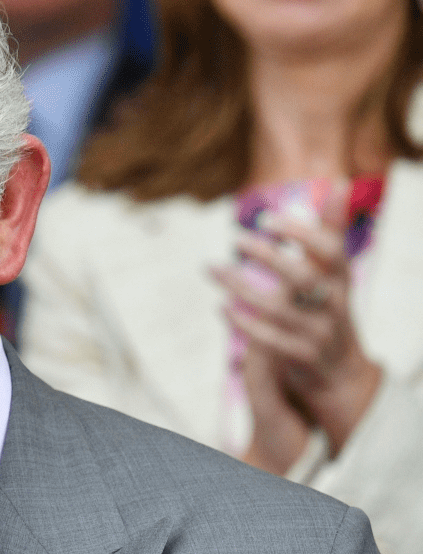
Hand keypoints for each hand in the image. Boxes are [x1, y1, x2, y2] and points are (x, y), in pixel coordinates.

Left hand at [212, 182, 380, 456]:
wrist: (340, 370)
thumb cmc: (330, 305)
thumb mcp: (337, 271)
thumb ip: (333, 229)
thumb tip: (339, 183)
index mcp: (342, 279)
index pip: (331, 251)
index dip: (301, 232)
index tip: (266, 217)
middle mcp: (334, 304)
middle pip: (303, 277)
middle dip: (268, 256)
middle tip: (236, 237)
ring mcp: (318, 333)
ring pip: (277, 309)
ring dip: (240, 286)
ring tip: (210, 267)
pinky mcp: (300, 357)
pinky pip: (268, 340)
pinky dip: (243, 323)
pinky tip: (221, 307)